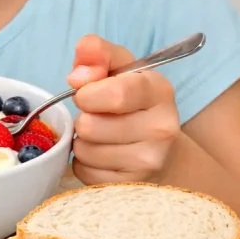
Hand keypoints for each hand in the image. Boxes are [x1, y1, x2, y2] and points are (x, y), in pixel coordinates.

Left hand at [66, 35, 180, 184]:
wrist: (160, 146)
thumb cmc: (131, 100)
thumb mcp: (118, 67)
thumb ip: (96, 53)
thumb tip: (77, 76)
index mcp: (159, 91)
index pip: (116, 94)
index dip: (88, 94)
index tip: (86, 93)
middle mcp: (162, 128)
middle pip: (90, 125)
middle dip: (84, 117)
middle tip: (99, 116)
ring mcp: (149, 162)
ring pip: (84, 150)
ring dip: (83, 141)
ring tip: (102, 135)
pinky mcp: (131, 185)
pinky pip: (83, 172)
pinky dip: (85, 162)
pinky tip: (103, 155)